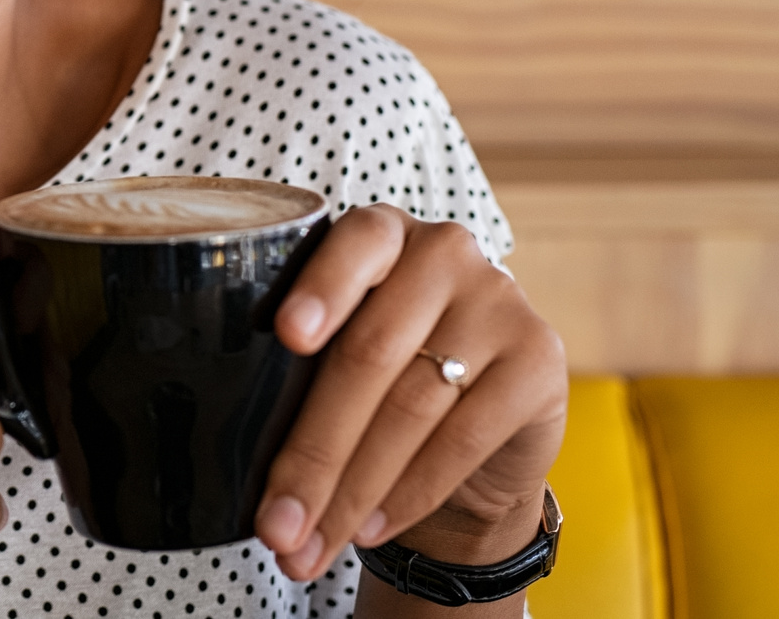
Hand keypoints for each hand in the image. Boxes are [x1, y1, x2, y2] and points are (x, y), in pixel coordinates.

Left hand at [252, 206, 567, 588]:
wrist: (482, 423)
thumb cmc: (383, 376)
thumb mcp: (341, 350)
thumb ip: (303, 369)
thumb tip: (238, 456)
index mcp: (381, 233)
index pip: (353, 246)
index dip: (319, 289)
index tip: (286, 335)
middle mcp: (444, 252)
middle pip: (368, 355)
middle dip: (313, 454)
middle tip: (274, 525)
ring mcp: (499, 302)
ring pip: (410, 407)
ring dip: (352, 491)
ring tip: (308, 546)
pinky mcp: (540, 360)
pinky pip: (463, 438)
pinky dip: (409, 493)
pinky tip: (371, 528)